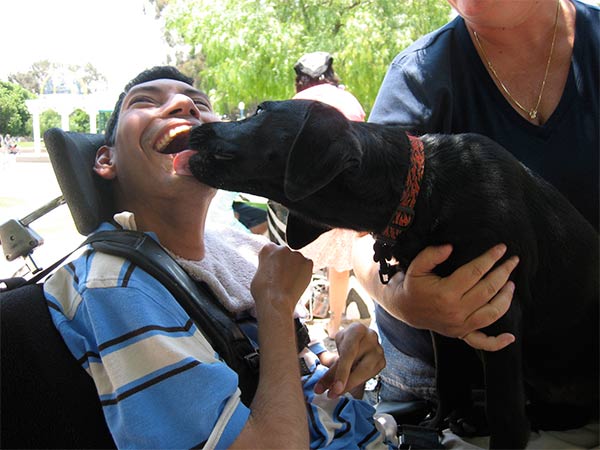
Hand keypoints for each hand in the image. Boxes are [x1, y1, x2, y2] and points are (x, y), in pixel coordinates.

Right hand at [251, 243, 312, 316]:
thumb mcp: (258, 272)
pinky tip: (297, 282)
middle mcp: (283, 248)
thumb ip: (267, 264)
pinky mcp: (308, 262)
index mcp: (268, 248)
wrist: (276, 302)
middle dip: (285, 263)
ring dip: (295, 268)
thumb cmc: (263, 292)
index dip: (274, 262)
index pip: (273, 250)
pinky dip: (304, 273)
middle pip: (286, 254)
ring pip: (297, 260)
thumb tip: (272, 266)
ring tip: (290, 283)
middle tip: (283, 278)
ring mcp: (296, 254)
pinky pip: (307, 266)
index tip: (274, 270)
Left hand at [314, 322, 384, 398]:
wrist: (362, 338)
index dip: (341, 372)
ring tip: (337, 392)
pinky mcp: (382, 361)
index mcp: (357, 330)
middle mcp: (371, 338)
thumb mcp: (335, 346)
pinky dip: (357, 383)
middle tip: (332, 394)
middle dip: (345, 382)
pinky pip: (369, 376)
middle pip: (358, 365)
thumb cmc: (347, 341)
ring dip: (350, 385)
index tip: (334, 387)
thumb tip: (319, 384)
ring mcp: (379, 350)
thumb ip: (328, 361)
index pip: (349, 352)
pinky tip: (348, 385)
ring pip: (365, 373)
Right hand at [384, 243, 518, 349]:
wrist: (404, 308)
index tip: (501, 248)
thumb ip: (431, 255)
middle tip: (513, 261)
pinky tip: (510, 337)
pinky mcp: (461, 334)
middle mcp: (456, 311)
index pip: (475, 272)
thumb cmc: (412, 285)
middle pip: (488, 290)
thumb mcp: (416, 267)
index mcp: (446, 293)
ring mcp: (460, 325)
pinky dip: (497, 343)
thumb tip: (450, 247)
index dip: (490, 258)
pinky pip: (482, 342)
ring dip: (506, 298)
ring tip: (511, 283)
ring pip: (492, 313)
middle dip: (504, 273)